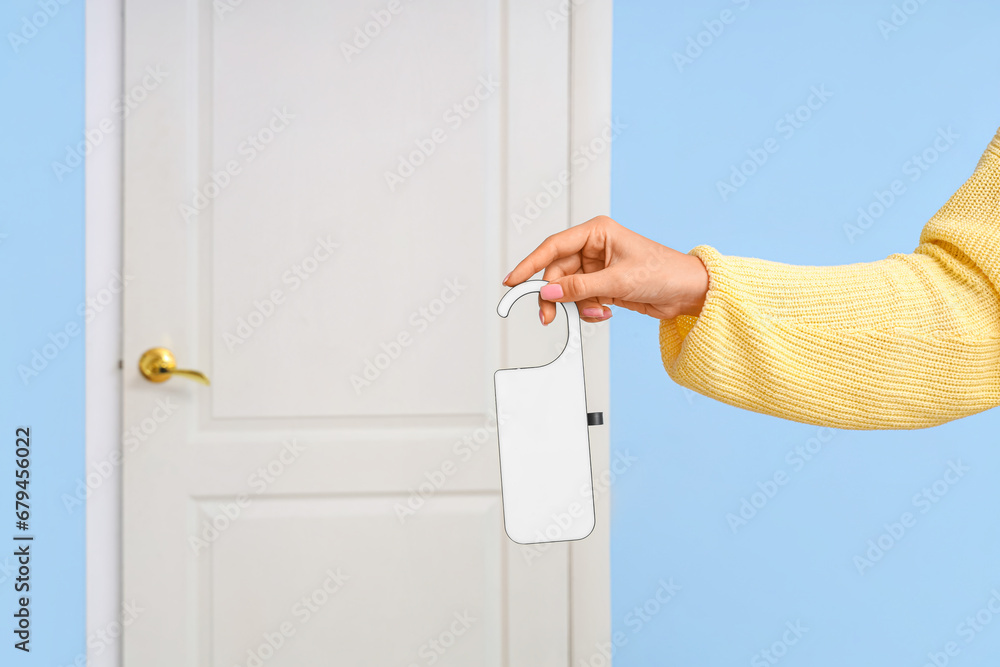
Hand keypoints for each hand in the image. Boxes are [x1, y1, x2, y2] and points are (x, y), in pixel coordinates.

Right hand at [503, 216, 708, 323]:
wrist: (688, 292)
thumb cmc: (664, 272)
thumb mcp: (618, 281)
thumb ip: (580, 287)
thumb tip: (549, 293)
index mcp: (597, 232)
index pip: (553, 247)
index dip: (529, 264)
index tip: (512, 281)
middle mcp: (594, 247)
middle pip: (557, 272)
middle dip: (555, 295)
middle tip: (548, 316)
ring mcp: (598, 267)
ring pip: (568, 289)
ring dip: (578, 305)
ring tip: (597, 312)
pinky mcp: (603, 284)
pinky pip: (582, 299)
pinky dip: (589, 309)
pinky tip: (605, 312)